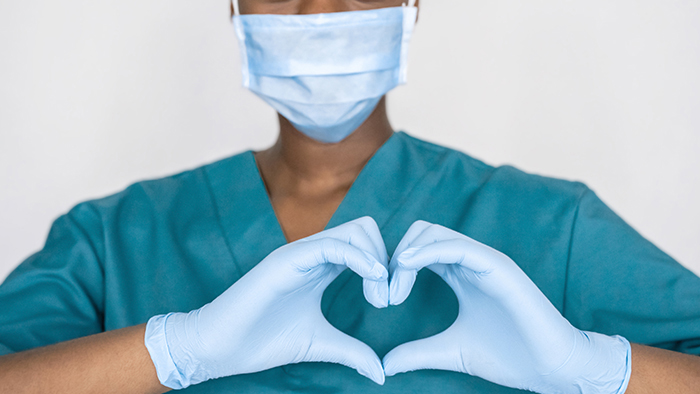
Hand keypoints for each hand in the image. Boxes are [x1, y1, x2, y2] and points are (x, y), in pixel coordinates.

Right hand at [145, 217, 388, 388]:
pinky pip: (332, 245)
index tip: (389, 300)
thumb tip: (381, 372)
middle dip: (387, 258)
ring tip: (379, 296)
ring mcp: (300, 253)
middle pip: (365, 230)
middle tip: (386, 297)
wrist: (219, 347)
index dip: (385, 267)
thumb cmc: (263, 341)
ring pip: (354, 231)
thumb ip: (351, 351)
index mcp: (321, 268)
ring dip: (377, 259)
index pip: (365, 245)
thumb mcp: (320, 344)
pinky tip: (372, 280)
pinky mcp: (288, 259)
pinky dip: (360, 258)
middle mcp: (313, 254)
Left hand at [383, 221, 630, 393]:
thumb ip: (418, 353)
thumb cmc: (509, 356)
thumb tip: (385, 365)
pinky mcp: (498, 266)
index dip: (393, 267)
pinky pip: (458, 246)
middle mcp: (470, 261)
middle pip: (420, 234)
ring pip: (434, 233)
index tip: (380, 297)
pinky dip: (428, 251)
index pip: (417, 250)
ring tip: (395, 290)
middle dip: (394, 257)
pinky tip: (408, 267)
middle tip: (384, 294)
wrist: (551, 368)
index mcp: (459, 274)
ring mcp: (485, 260)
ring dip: (406, 255)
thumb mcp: (451, 352)